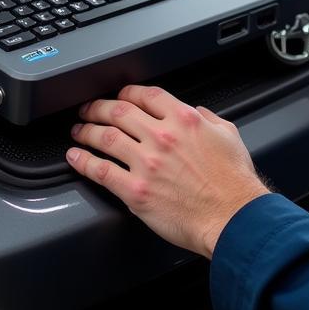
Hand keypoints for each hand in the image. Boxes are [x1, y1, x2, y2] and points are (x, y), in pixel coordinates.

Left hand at [66, 85, 269, 258]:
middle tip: (88, 109)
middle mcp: (162, 136)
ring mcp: (146, 163)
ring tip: (78, 131)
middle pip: (118, 111)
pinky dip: (83, 161)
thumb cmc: (233, 182)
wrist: (232, 217)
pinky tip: (75, 157)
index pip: (146, 94)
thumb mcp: (228, 134)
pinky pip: (101, 171)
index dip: (127, 92)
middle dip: (98, 107)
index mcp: (184, 119)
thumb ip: (208, 118)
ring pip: (105, 137)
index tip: (120, 96)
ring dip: (86, 131)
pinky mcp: (135, 191)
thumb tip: (196, 113)